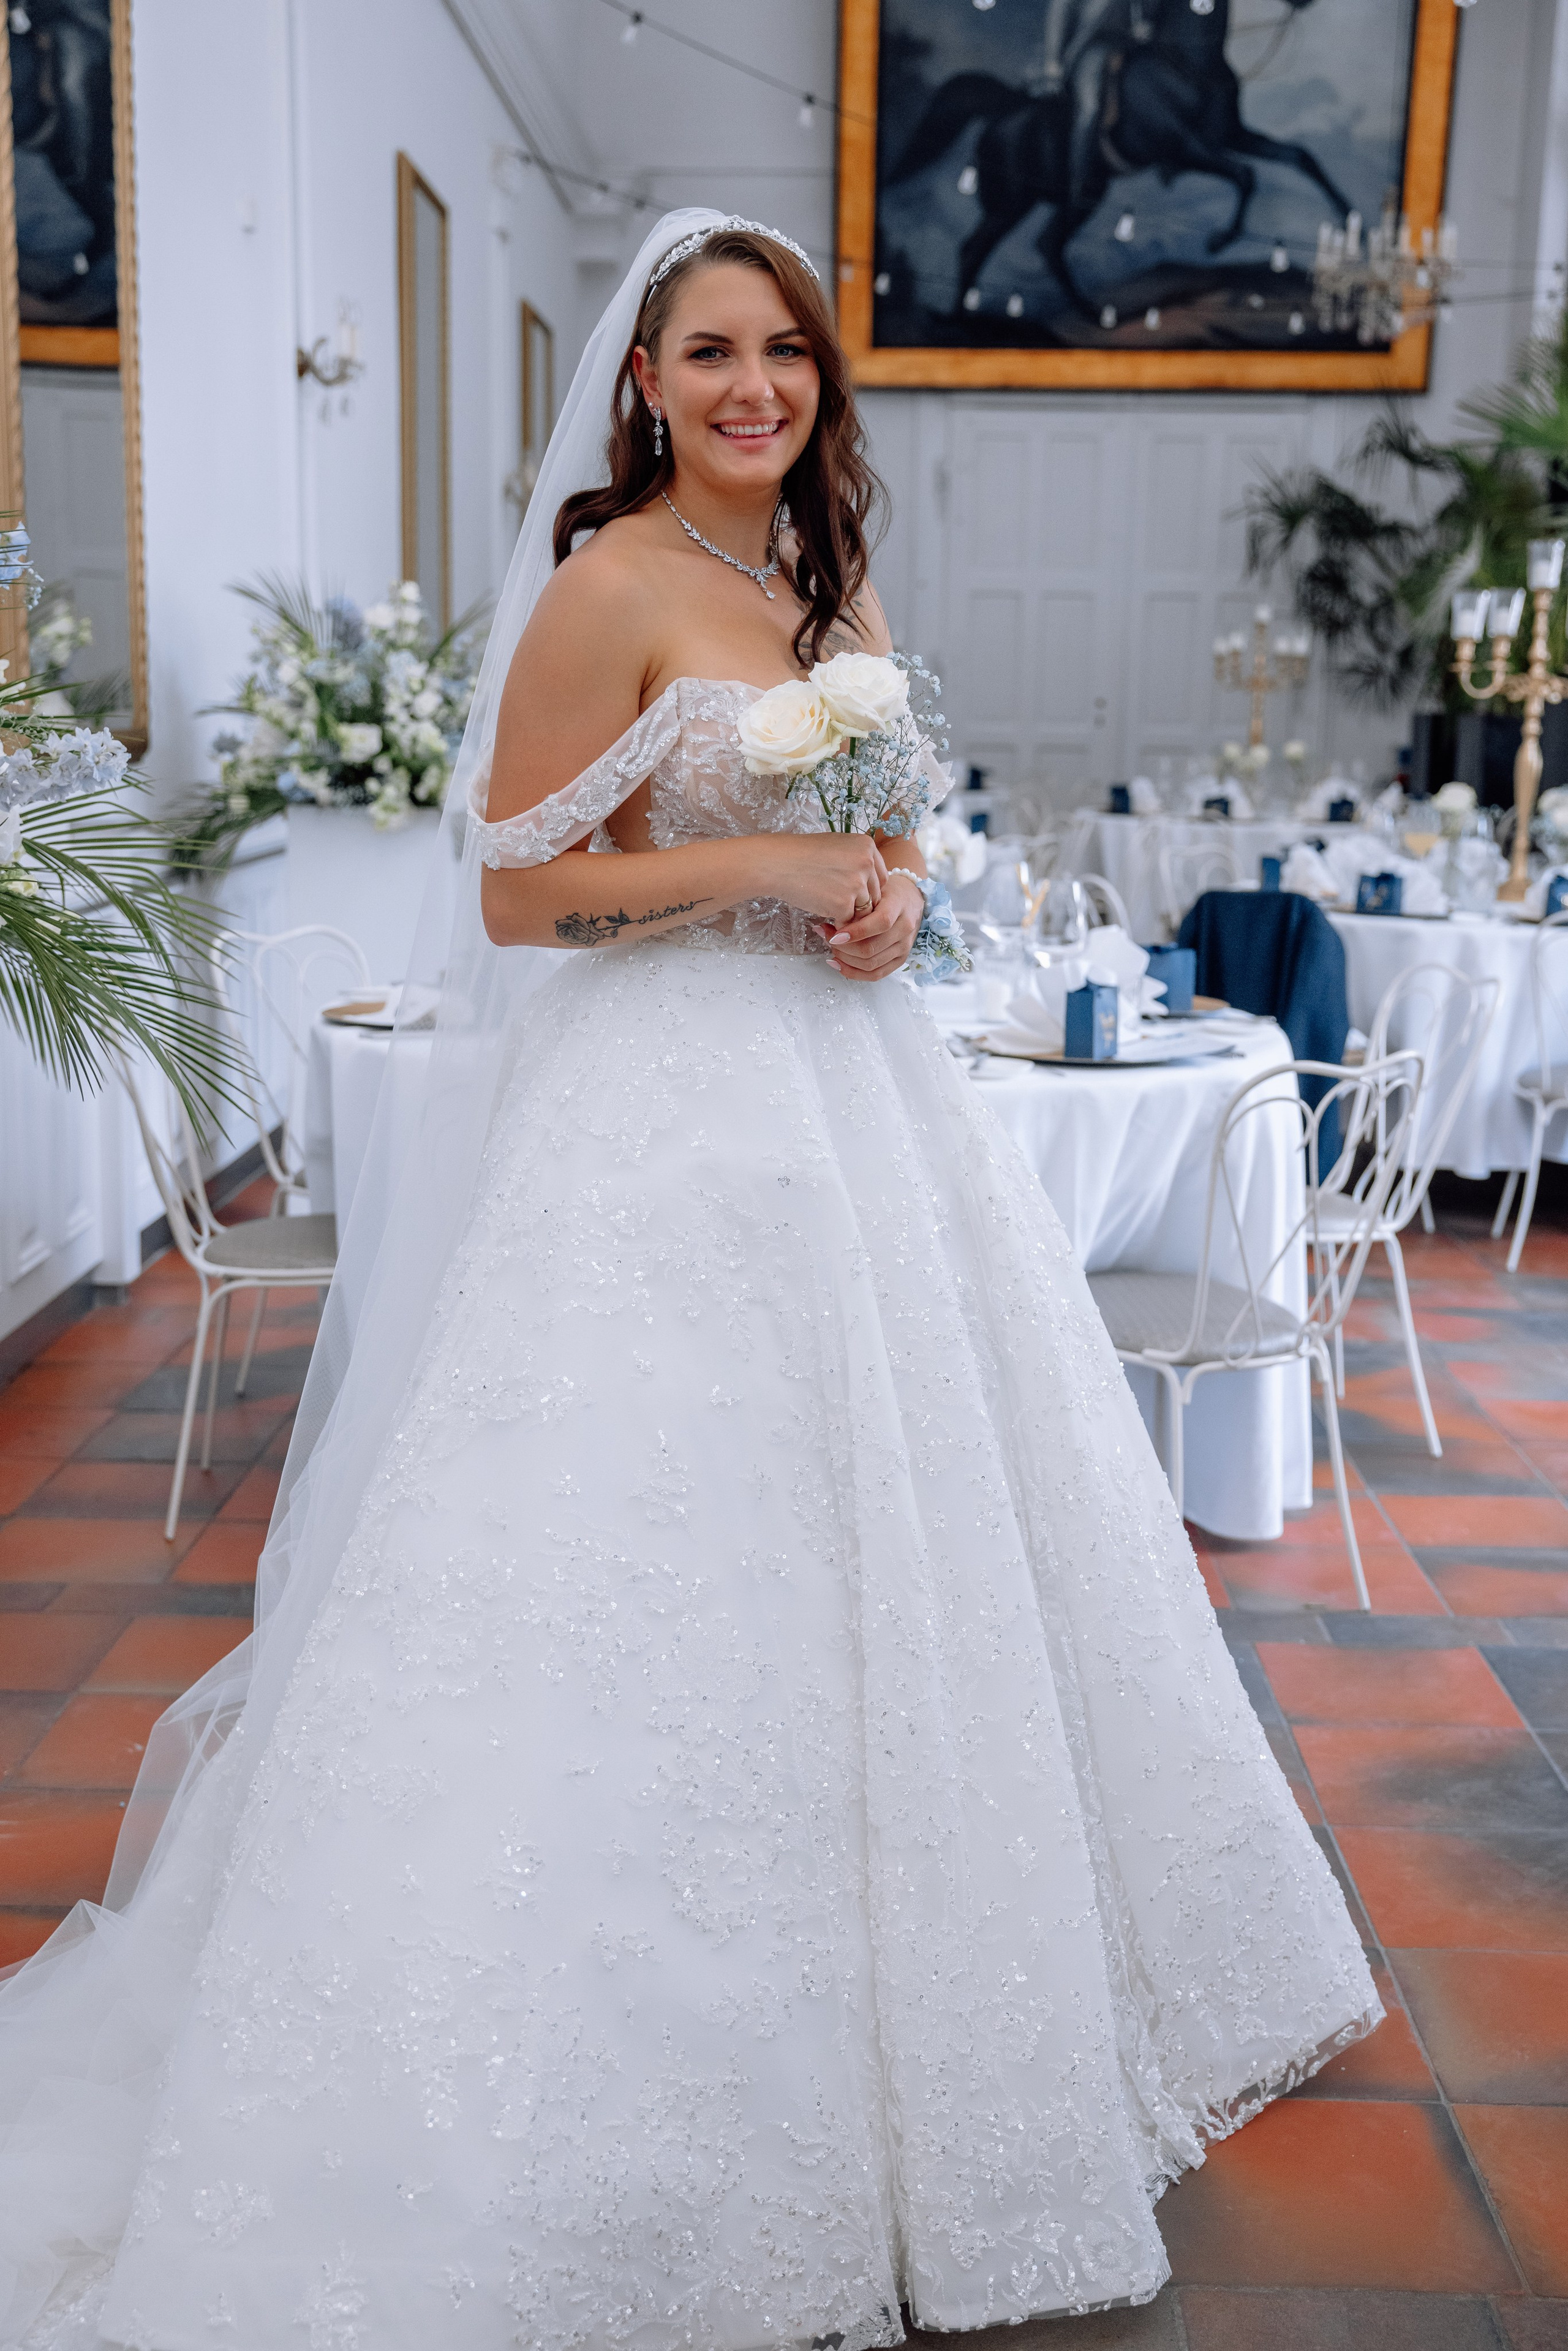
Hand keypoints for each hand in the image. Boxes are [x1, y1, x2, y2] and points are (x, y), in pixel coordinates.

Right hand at [759, 832, 886, 927]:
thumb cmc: (801, 855)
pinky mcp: (844, 903)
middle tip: (838, 902)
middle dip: (859, 904)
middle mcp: (867, 862)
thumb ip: (858, 862)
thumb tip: (869, 885)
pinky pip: (849, 921)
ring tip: (829, 906)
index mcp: (868, 846)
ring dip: (849, 914)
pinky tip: (823, 912)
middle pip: (875, 896)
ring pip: (864, 911)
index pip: (880, 878)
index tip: (852, 893)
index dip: (867, 889)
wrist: (776, 863)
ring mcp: (857, 883)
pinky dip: (838, 922)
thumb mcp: (838, 847)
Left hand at [823, 867, 923, 982]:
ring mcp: (904, 947)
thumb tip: (832, 920)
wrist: (911, 898)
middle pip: (871, 949)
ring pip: (870, 964)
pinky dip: (854, 972)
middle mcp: (904, 930)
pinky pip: (876, 974)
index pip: (880, 923)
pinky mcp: (900, 960)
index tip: (834, 935)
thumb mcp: (874, 889)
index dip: (855, 932)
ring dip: (845, 959)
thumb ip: (858, 904)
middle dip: (843, 947)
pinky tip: (838, 964)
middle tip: (827, 937)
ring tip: (832, 947)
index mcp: (899, 906)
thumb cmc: (889, 892)